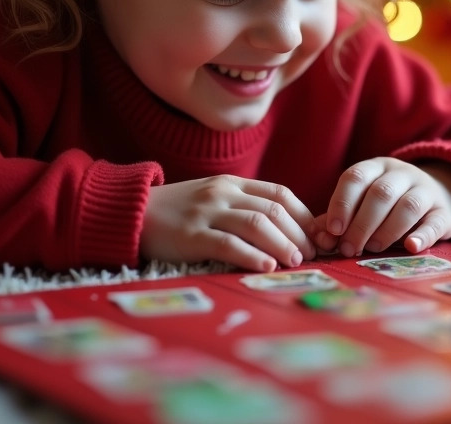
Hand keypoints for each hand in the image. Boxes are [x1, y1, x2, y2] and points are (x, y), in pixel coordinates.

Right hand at [139, 175, 316, 271]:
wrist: (131, 212)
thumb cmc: (179, 212)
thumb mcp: (215, 199)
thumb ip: (245, 207)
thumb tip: (288, 230)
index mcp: (233, 183)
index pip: (280, 193)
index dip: (304, 216)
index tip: (318, 237)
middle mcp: (223, 193)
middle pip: (273, 209)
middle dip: (299, 233)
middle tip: (311, 255)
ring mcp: (206, 212)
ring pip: (256, 223)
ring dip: (282, 244)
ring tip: (295, 262)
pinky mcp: (191, 235)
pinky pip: (228, 244)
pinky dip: (252, 256)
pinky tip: (266, 267)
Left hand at [314, 158, 450, 257]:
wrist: (439, 197)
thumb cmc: (389, 204)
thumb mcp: (364, 203)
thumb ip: (339, 219)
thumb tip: (317, 238)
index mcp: (376, 167)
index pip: (356, 177)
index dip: (342, 203)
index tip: (333, 230)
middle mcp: (401, 174)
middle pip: (380, 193)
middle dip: (361, 223)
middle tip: (348, 248)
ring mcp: (425, 190)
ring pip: (408, 205)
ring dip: (387, 229)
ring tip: (372, 249)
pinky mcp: (444, 212)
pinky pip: (434, 222)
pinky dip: (422, 235)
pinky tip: (410, 247)